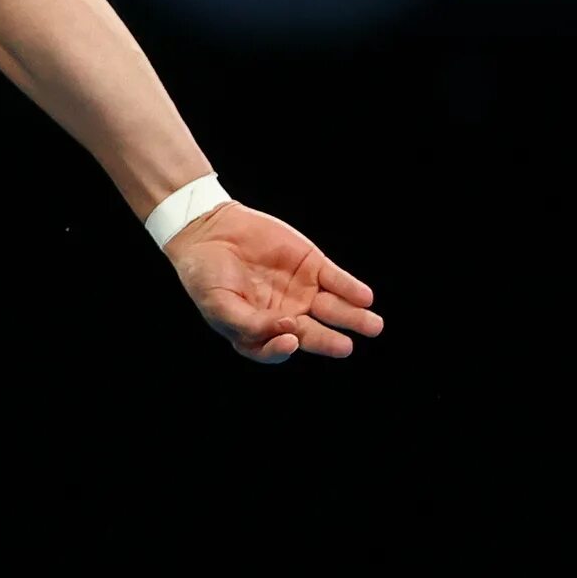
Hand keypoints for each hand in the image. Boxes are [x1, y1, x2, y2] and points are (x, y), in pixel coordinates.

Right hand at [165, 203, 381, 362]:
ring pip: (333, 309)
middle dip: (332, 341)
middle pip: (313, 333)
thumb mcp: (217, 303)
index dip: (284, 348)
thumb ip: (248, 324)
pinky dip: (351, 289)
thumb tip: (288, 332)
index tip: (290, 339)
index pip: (278, 347)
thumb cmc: (204, 274)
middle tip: (345, 347)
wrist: (209, 230)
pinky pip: (337, 280)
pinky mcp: (312, 265)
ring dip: (354, 318)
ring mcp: (300, 290)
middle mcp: (283, 314)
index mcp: (257, 329)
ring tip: (372, 325)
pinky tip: (364, 298)